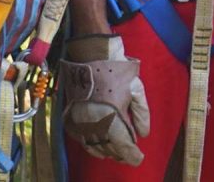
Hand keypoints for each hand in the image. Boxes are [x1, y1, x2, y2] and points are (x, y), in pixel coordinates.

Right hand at [60, 34, 149, 164]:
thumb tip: (143, 134)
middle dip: (121, 153)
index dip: (132, 155)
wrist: (91, 54)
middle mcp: (93, 123)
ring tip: (117, 152)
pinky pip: (81, 140)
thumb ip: (142, 113)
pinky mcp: (71, 117)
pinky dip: (91, 146)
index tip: (139, 158)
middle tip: (130, 155)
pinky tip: (100, 147)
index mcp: (111, 117)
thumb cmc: (117, 70)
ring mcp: (80, 121)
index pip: (123, 145)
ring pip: (94, 146)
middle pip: (108, 148)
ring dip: (107, 151)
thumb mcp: (136, 89)